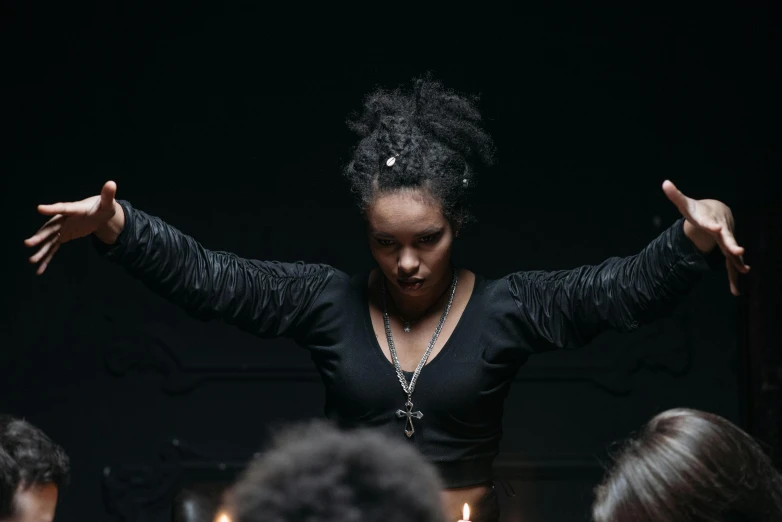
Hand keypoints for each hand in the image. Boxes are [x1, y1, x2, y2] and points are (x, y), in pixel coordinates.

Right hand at [24, 181, 118, 274]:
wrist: (99, 213)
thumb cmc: (103, 207)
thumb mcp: (107, 203)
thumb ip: (108, 195)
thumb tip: (112, 183)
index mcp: (74, 209)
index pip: (62, 208)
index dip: (52, 208)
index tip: (39, 208)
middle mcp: (64, 218)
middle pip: (50, 228)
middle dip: (40, 236)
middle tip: (29, 243)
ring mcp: (62, 228)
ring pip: (49, 240)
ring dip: (41, 250)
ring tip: (32, 261)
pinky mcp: (63, 236)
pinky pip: (53, 248)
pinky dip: (47, 258)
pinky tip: (39, 269)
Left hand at [663, 180, 749, 295]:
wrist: (717, 211)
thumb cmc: (699, 210)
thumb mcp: (686, 204)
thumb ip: (676, 195)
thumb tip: (665, 183)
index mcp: (711, 221)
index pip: (712, 224)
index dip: (713, 226)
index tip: (717, 228)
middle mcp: (722, 232)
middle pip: (728, 239)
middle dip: (733, 245)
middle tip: (739, 251)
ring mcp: (726, 242)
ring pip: (733, 254)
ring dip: (738, 263)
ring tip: (744, 271)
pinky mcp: (727, 251)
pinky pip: (730, 265)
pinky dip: (733, 278)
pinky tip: (735, 292)